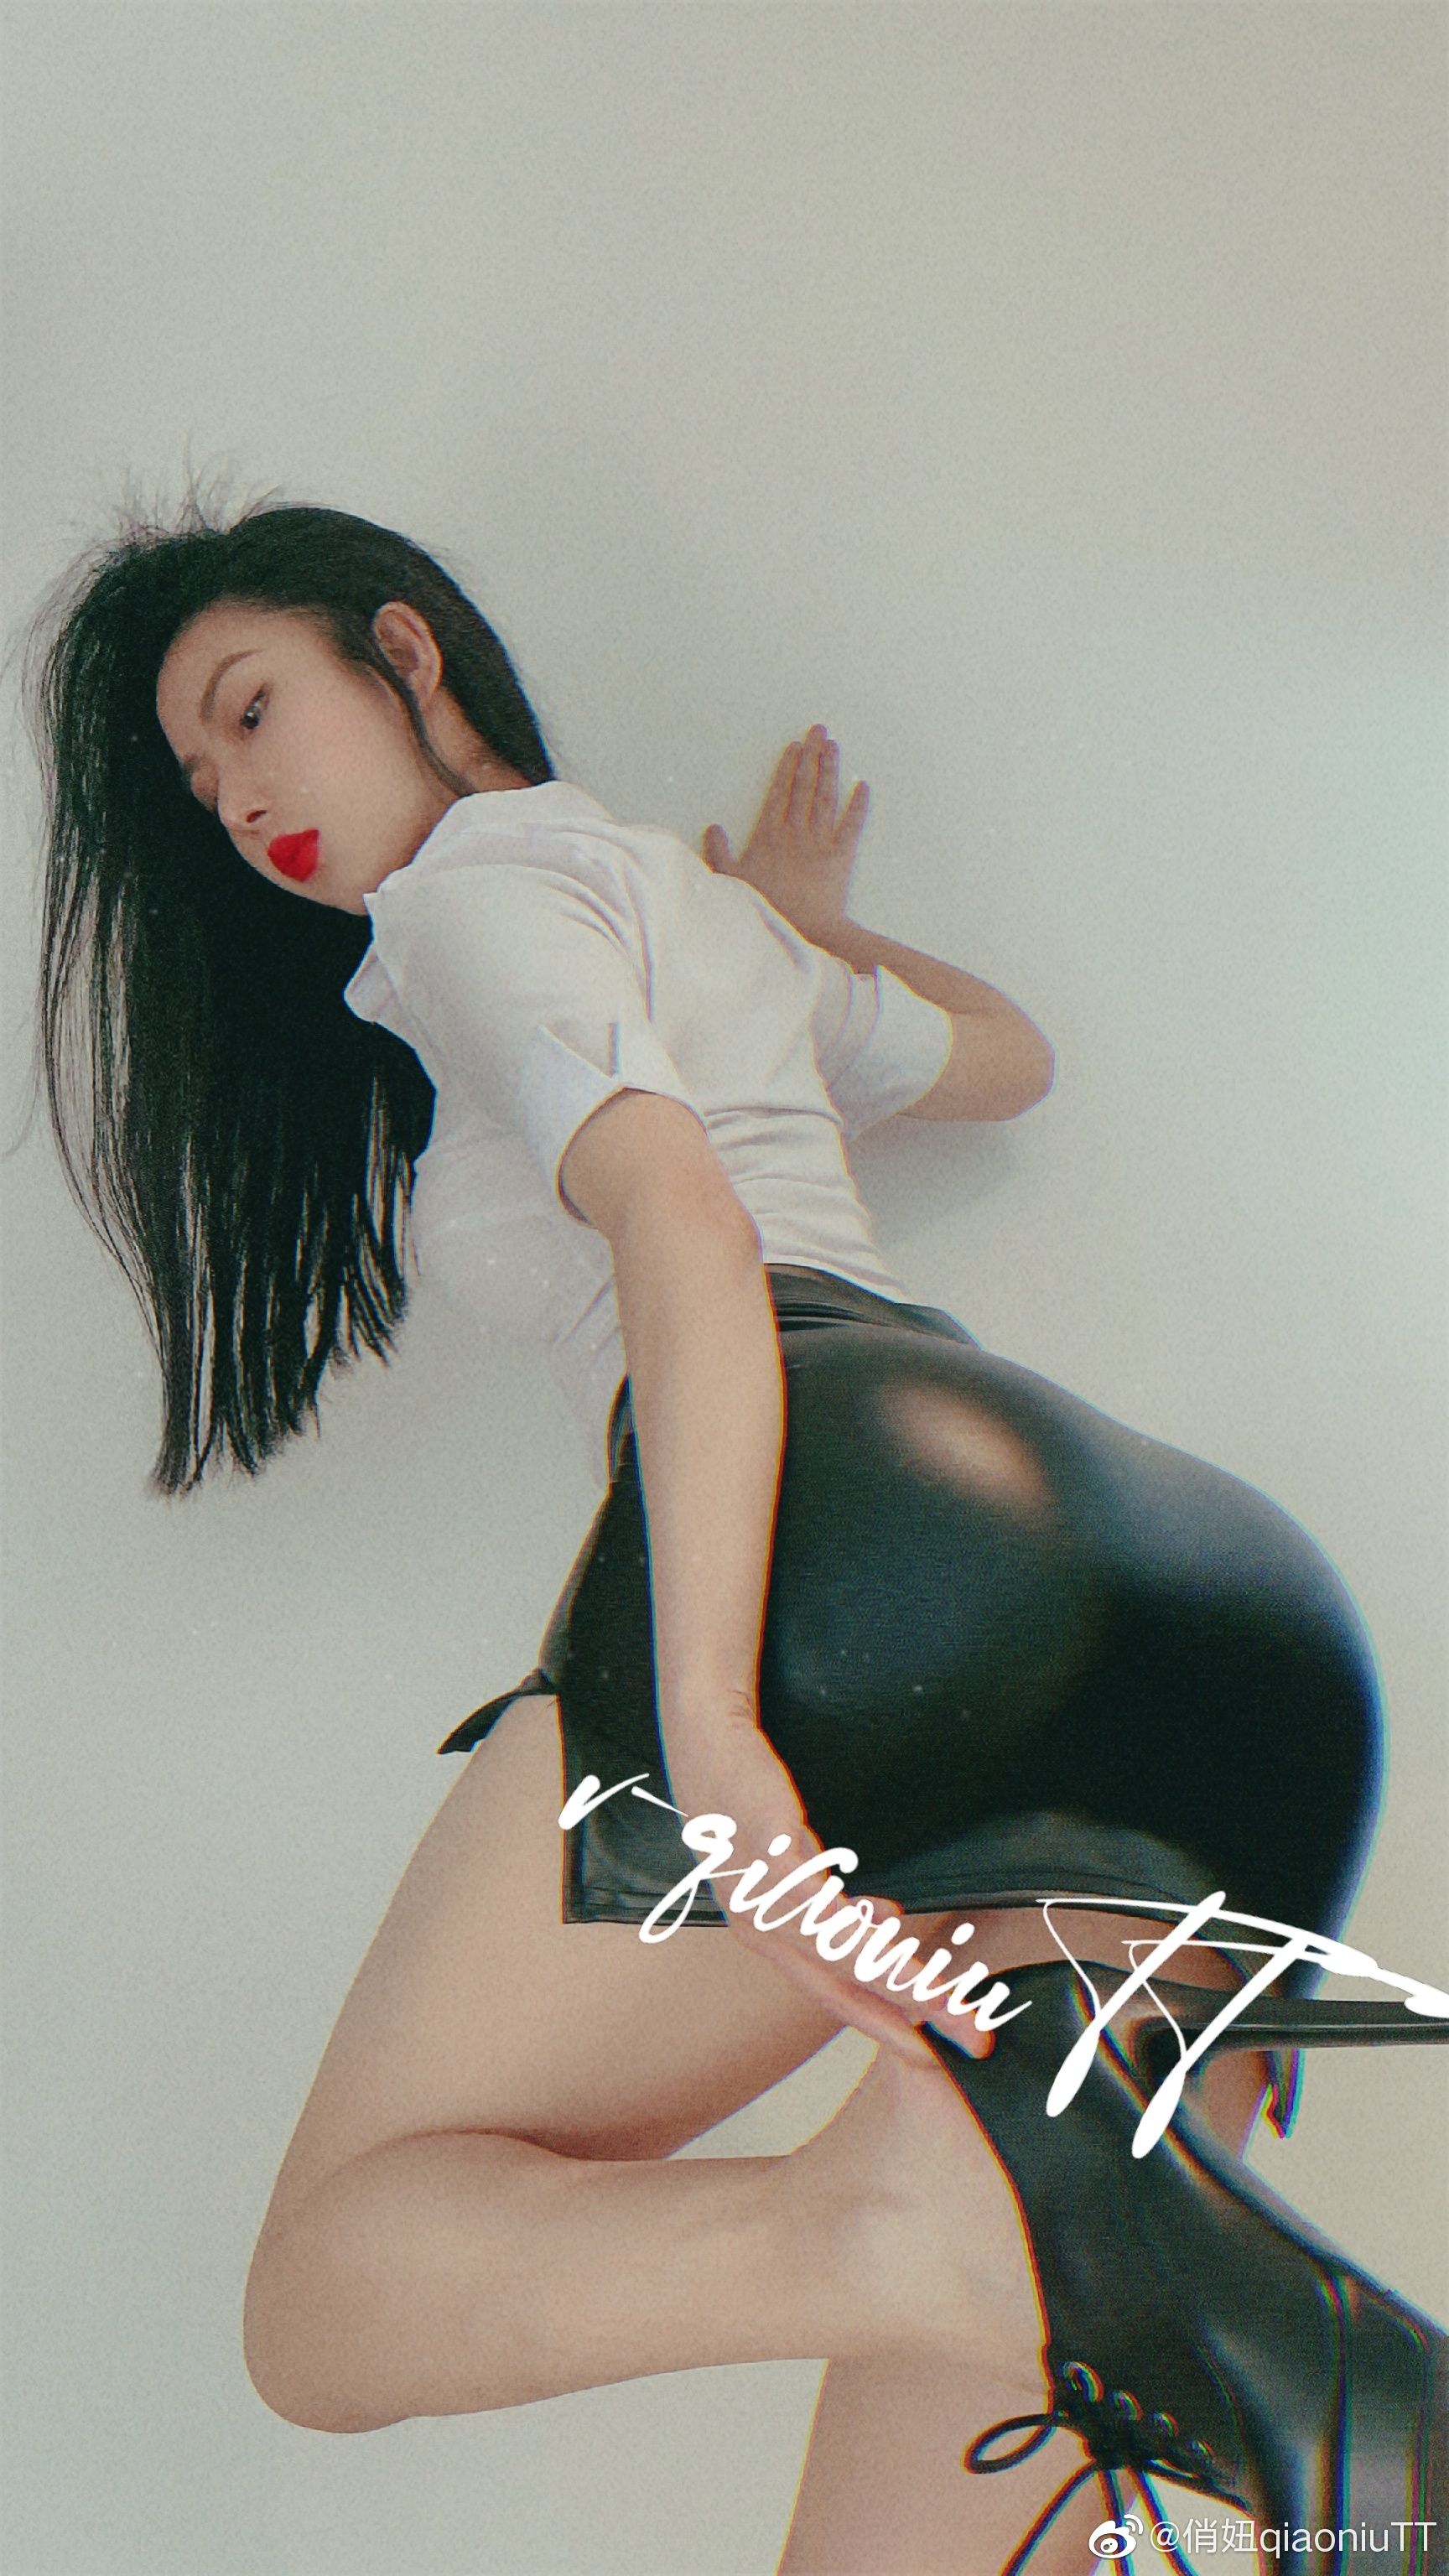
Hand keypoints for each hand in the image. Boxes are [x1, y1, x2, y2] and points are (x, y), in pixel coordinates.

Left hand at [661, 1701, 989, 2061]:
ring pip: (835, 1945)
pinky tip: (886, 1928)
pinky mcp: (762, 1839)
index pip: (833, 1992)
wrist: (706, 1731)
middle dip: (913, 2010)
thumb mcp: (794, 1858)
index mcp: (767, 1930)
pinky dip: (846, 1918)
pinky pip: (808, 1892)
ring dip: (897, 1973)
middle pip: (844, 1980)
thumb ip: (834, 1899)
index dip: (886, 2025)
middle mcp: (757, 1920)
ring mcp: (757, 1883)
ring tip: (945, 1992)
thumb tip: (888, 1923)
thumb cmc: (746, 1794)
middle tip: (973, 2032)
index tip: (936, 2055)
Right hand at [701, 725, 869, 941]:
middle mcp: (795, 832)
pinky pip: (852, 825)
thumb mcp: (730, 882)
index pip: (780, 793)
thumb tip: (713, 828)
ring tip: (834, 746)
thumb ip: (719, 853)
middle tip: (819, 730)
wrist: (800, 932)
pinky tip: (863, 785)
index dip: (787, 767)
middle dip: (811, 756)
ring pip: (825, 798)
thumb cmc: (764, 910)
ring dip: (830, 770)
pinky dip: (859, 805)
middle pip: (804, 786)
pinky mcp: (840, 857)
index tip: (794, 747)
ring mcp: (819, 843)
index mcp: (769, 836)